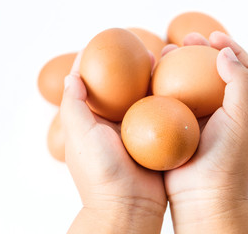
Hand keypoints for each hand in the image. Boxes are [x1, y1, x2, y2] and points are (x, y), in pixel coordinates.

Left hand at [60, 51, 165, 233]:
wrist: (130, 206)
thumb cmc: (101, 173)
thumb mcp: (80, 135)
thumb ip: (74, 105)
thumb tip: (72, 75)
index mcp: (93, 121)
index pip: (92, 84)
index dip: (97, 62)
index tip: (106, 42)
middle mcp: (113, 123)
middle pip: (120, 87)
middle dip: (128, 66)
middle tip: (140, 50)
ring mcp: (135, 130)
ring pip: (142, 97)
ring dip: (149, 78)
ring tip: (160, 60)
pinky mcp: (154, 138)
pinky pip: (160, 112)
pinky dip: (165, 97)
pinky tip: (175, 83)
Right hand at [162, 32, 247, 232]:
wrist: (203, 197)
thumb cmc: (227, 160)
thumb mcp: (242, 118)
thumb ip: (241, 82)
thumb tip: (225, 53)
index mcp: (241, 106)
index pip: (241, 68)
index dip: (230, 47)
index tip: (213, 37)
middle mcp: (220, 110)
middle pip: (211, 71)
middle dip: (200, 51)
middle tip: (186, 39)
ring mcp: (198, 118)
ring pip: (188, 84)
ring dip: (178, 66)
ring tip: (166, 52)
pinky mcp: (178, 128)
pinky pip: (169, 101)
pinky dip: (162, 87)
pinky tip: (151, 78)